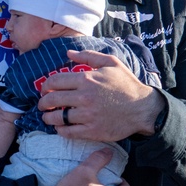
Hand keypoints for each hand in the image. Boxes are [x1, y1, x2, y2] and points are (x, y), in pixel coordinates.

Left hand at [36, 49, 164, 141]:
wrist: (143, 108)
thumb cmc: (126, 84)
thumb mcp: (111, 63)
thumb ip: (88, 56)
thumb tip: (68, 53)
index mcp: (87, 79)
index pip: (55, 82)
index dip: (45, 86)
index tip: (44, 90)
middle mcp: (84, 97)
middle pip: (52, 100)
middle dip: (43, 103)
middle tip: (42, 105)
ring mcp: (88, 116)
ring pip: (58, 118)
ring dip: (48, 117)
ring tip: (47, 117)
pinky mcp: (92, 131)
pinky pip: (69, 132)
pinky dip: (60, 130)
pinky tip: (59, 127)